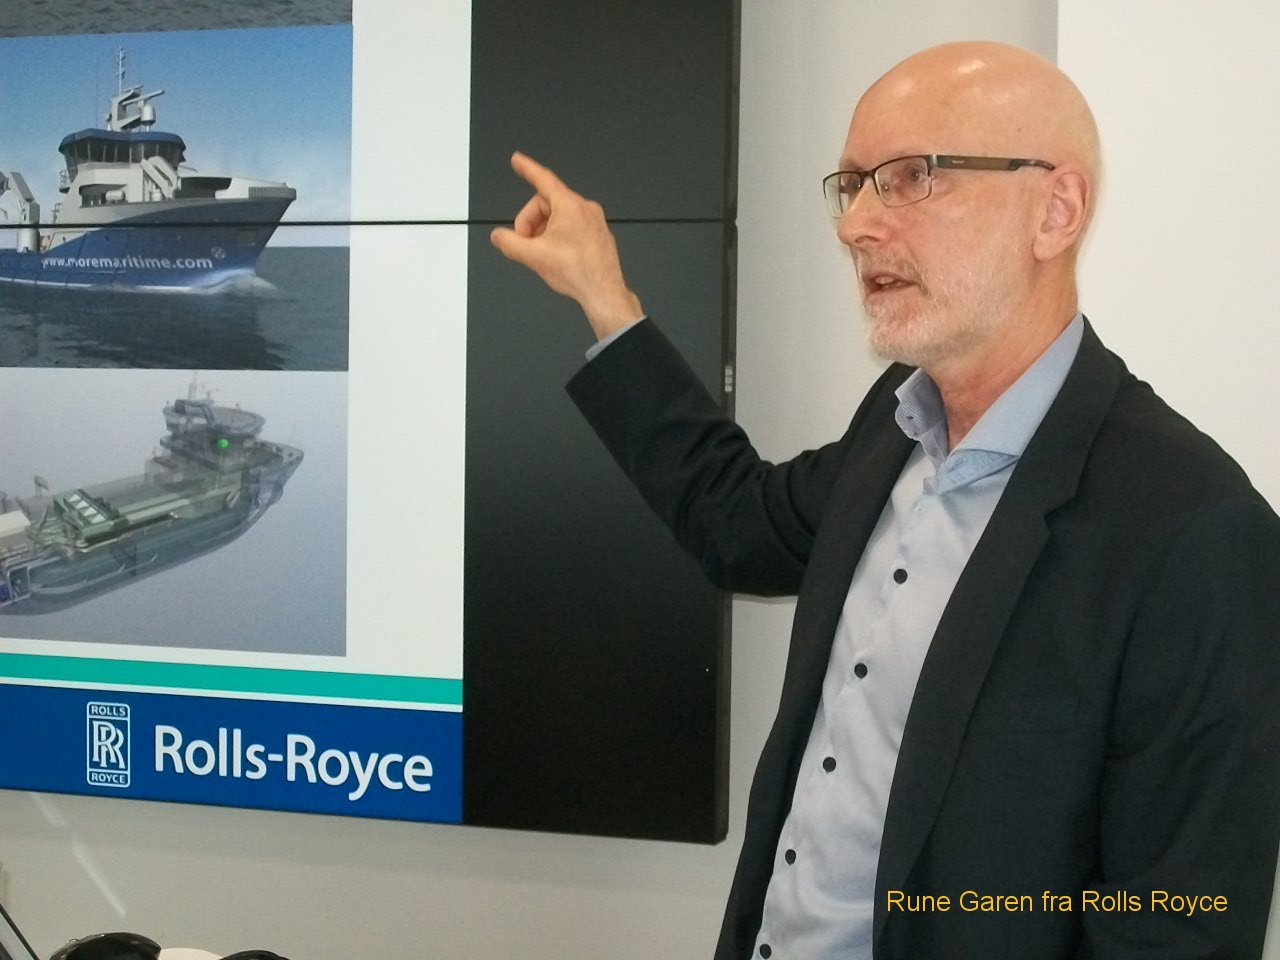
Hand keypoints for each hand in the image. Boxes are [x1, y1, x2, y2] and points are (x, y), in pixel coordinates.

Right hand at [490, 152, 642, 339]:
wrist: (603, 292)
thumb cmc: (578, 273)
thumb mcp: (534, 257)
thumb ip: (510, 243)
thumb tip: (498, 237)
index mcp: (570, 206)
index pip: (543, 179)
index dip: (527, 169)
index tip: (518, 160)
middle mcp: (584, 209)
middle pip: (546, 204)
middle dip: (531, 222)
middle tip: (524, 244)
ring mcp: (594, 221)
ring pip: (558, 217)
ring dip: (543, 232)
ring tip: (541, 253)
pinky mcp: (597, 234)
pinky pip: (571, 227)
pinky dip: (558, 237)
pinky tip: (556, 256)